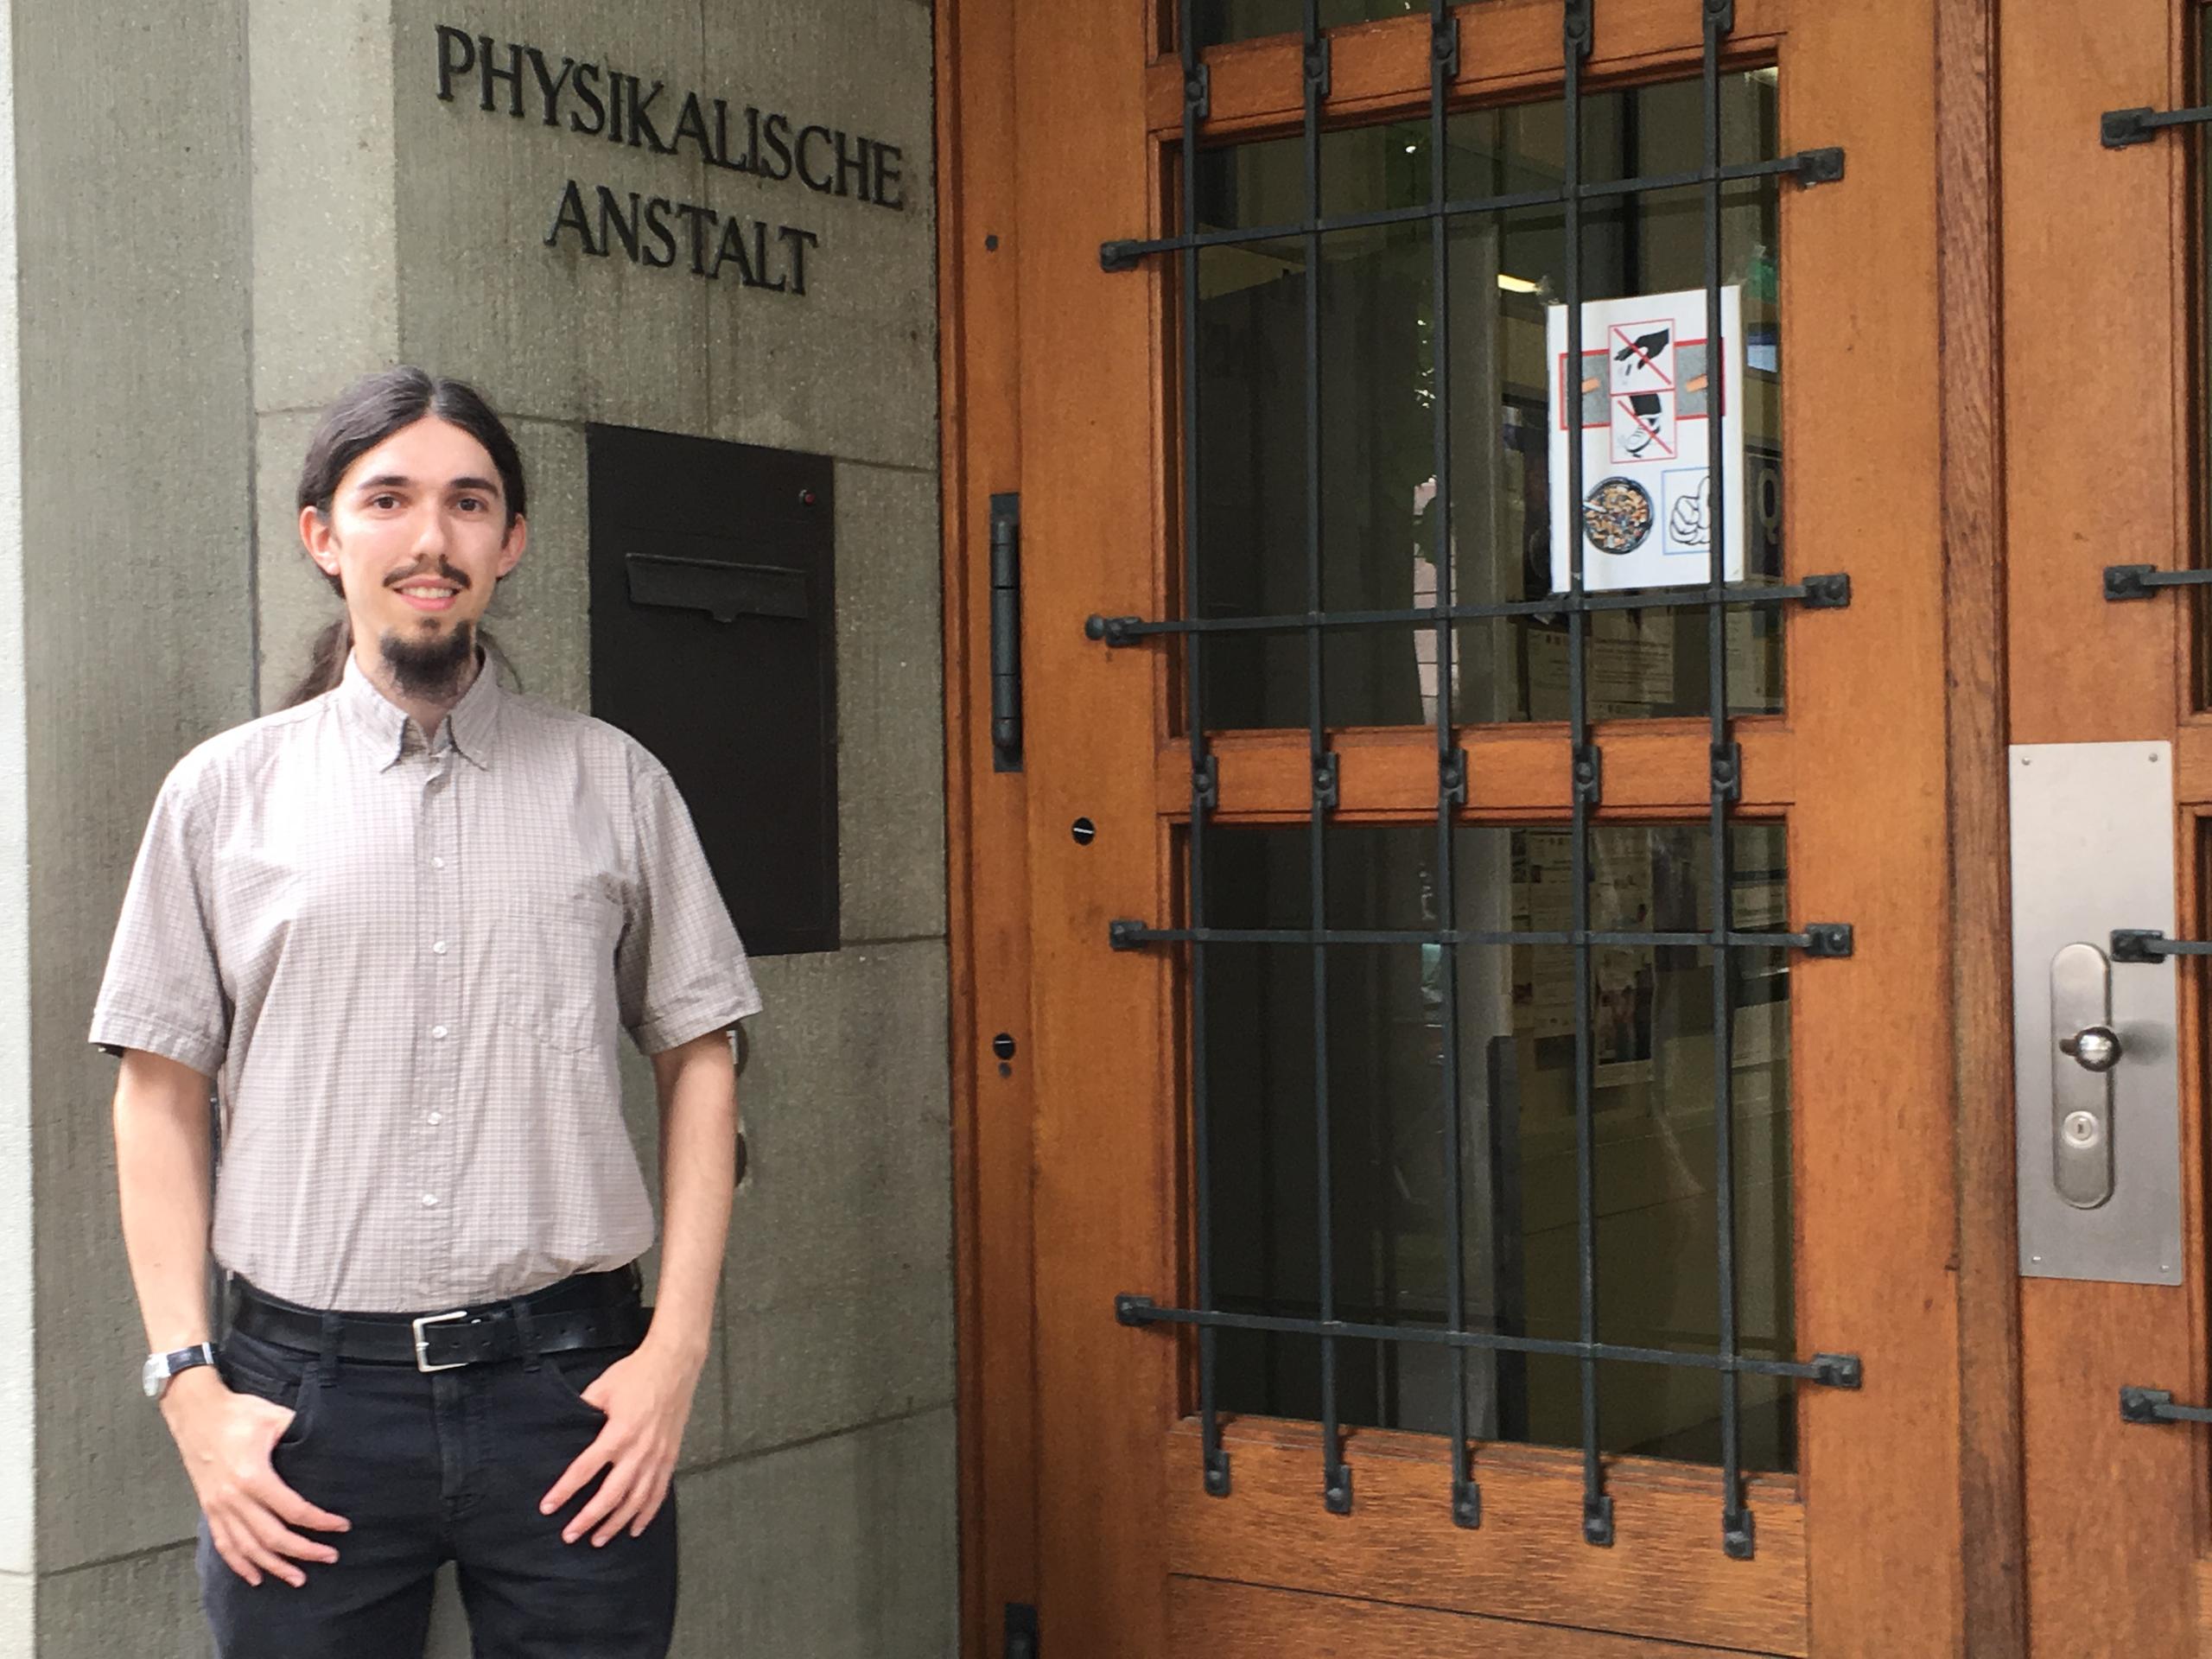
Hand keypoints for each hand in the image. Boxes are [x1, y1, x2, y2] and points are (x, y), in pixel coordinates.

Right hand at [162, 1367, 349, 1586]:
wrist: (196, 1412)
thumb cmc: (237, 1413)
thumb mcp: (275, 1417)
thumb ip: (301, 1434)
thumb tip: (328, 1445)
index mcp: (253, 1477)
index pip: (294, 1510)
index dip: (320, 1522)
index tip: (341, 1526)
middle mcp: (234, 1498)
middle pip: (272, 1537)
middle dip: (303, 1551)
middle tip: (329, 1557)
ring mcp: (218, 1507)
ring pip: (248, 1548)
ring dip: (274, 1566)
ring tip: (298, 1578)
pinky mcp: (208, 1508)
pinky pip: (224, 1544)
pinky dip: (239, 1564)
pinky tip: (255, 1577)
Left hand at [538, 1339, 704, 1545]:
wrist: (675, 1364)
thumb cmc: (638, 1373)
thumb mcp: (602, 1387)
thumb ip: (583, 1410)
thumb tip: (565, 1427)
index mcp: (618, 1433)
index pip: (584, 1470)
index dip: (564, 1491)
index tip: (548, 1507)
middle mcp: (638, 1450)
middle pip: (610, 1495)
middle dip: (588, 1519)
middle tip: (570, 1535)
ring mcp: (657, 1456)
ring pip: (635, 1500)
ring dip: (616, 1523)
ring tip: (598, 1539)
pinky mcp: (670, 1456)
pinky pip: (658, 1492)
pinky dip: (647, 1514)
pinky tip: (635, 1528)